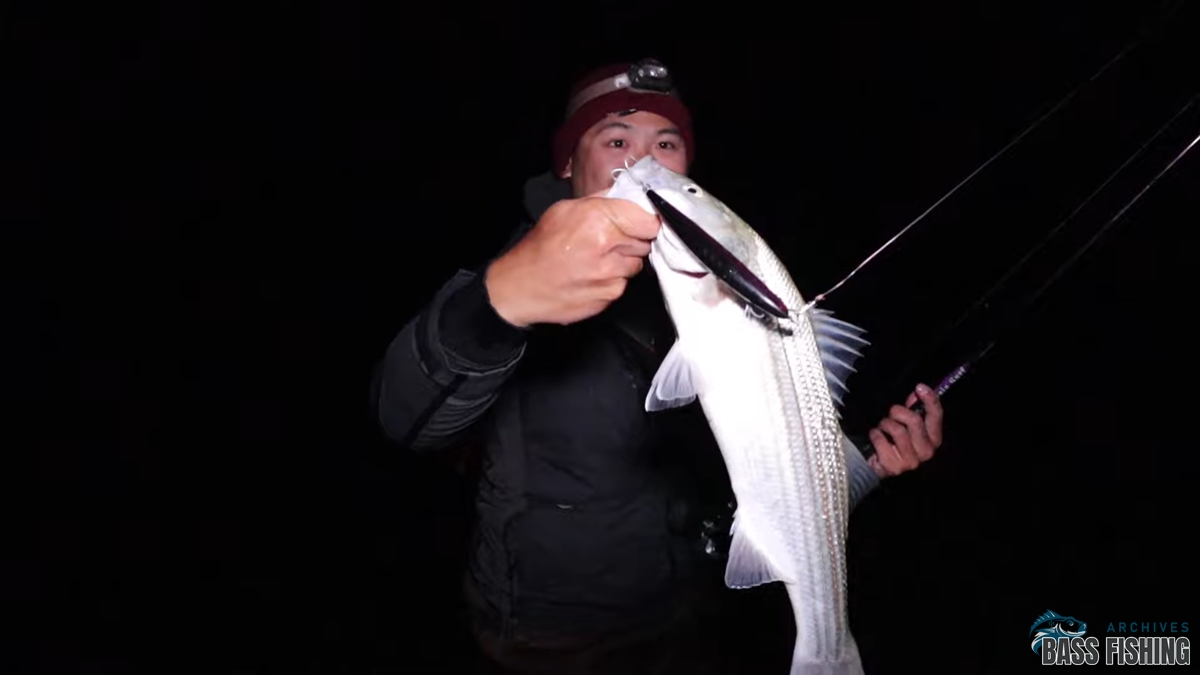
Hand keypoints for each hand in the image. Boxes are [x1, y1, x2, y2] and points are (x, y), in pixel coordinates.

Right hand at [484, 190, 660, 326]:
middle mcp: (609, 248)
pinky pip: (623, 284)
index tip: (639, 223)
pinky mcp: (609, 296)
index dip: (646, 222)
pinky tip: (592, 276)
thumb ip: (600, 201)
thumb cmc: (541, 247)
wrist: (521, 286)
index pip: (649, 221)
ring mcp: (611, 276)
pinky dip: (613, 280)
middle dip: (632, 240)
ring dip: (623, 261)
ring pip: (636, 264)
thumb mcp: (565, 210)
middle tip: (609, 241)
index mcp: (599, 219)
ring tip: (597, 259)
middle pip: (645, 242)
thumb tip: (626, 196)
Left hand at [866, 383, 943, 478]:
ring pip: (897, 430)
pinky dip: (875, 435)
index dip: (930, 400)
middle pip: (914, 421)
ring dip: (884, 424)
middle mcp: (927, 452)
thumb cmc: (893, 440)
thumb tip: (917, 393)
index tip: (920, 387)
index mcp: (933, 439)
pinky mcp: (894, 467)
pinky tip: (875, 438)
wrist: (877, 464)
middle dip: (897, 412)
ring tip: (882, 428)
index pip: (936, 416)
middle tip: (890, 415)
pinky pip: (881, 440)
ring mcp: (911, 461)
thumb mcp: (905, 422)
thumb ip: (913, 408)